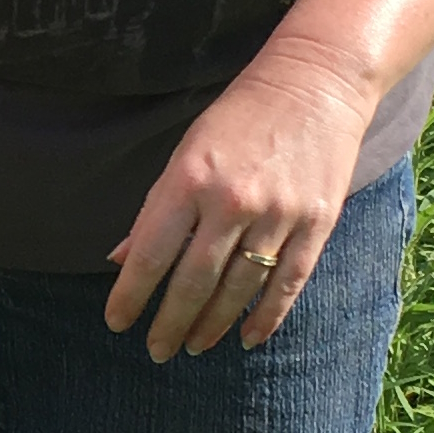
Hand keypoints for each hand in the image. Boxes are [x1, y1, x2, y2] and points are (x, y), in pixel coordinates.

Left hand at [104, 41, 376, 359]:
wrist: (315, 82)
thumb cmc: (239, 115)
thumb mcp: (187, 150)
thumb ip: (156, 206)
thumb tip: (121, 258)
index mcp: (191, 177)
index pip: (151, 252)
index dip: (131, 294)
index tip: (117, 323)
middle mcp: (232, 200)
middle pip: (193, 281)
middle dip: (170, 323)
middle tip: (156, 351)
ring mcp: (278, 214)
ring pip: (238, 290)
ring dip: (212, 325)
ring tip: (194, 346)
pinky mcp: (316, 223)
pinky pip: (287, 284)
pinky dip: (266, 318)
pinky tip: (247, 338)